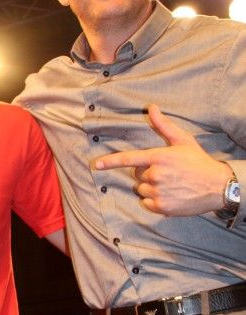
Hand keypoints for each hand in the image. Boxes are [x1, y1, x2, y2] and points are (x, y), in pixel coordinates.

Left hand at [93, 105, 231, 215]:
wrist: (217, 186)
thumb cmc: (198, 161)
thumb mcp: (183, 140)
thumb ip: (163, 125)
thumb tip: (151, 107)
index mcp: (159, 157)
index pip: (130, 159)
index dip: (112, 161)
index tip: (97, 165)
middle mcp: (156, 175)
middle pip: (138, 176)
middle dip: (148, 174)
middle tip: (168, 173)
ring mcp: (158, 192)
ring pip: (142, 190)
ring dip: (151, 188)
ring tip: (171, 185)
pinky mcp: (161, 207)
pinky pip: (147, 203)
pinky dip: (154, 201)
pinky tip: (170, 195)